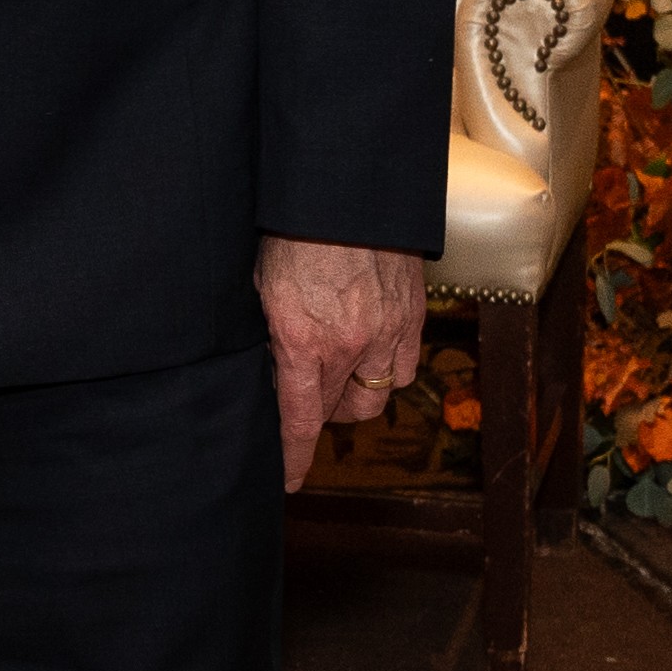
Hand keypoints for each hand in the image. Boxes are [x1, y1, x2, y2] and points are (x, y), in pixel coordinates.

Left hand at [257, 238, 430, 490]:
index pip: (298, 421)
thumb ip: (268, 335)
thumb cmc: (291, 230)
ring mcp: (386, 332)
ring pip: (373, 397)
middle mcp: (348, 346)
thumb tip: (270, 369)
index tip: (288, 481)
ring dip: (353, 396)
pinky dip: (384, 370)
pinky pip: (402, 368)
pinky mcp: (411, 316)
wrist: (344, 189)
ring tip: (337, 375)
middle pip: (334, 411)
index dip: (292, 458)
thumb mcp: (260, 286)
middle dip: (316, 412)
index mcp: (302, 341)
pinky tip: (369, 354)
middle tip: (303, 395)